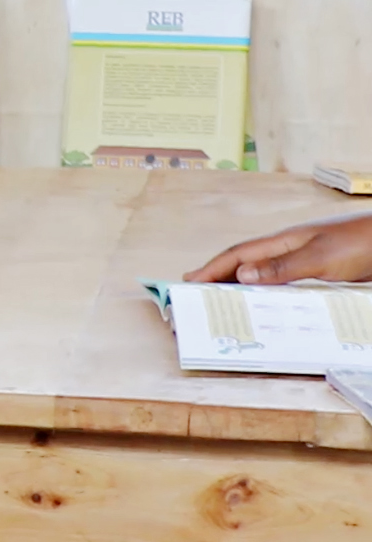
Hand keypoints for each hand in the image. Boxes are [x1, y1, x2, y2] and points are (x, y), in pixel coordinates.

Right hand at [188, 216, 371, 284]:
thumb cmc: (361, 242)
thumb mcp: (320, 257)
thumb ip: (282, 267)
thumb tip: (241, 276)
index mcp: (284, 241)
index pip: (238, 255)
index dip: (211, 268)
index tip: (188, 282)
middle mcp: (290, 249)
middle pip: (246, 261)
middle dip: (219, 274)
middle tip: (197, 291)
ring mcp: (305, 258)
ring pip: (264, 272)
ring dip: (242, 283)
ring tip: (225, 297)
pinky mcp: (321, 269)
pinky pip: (284, 281)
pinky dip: (268, 290)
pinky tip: (269, 300)